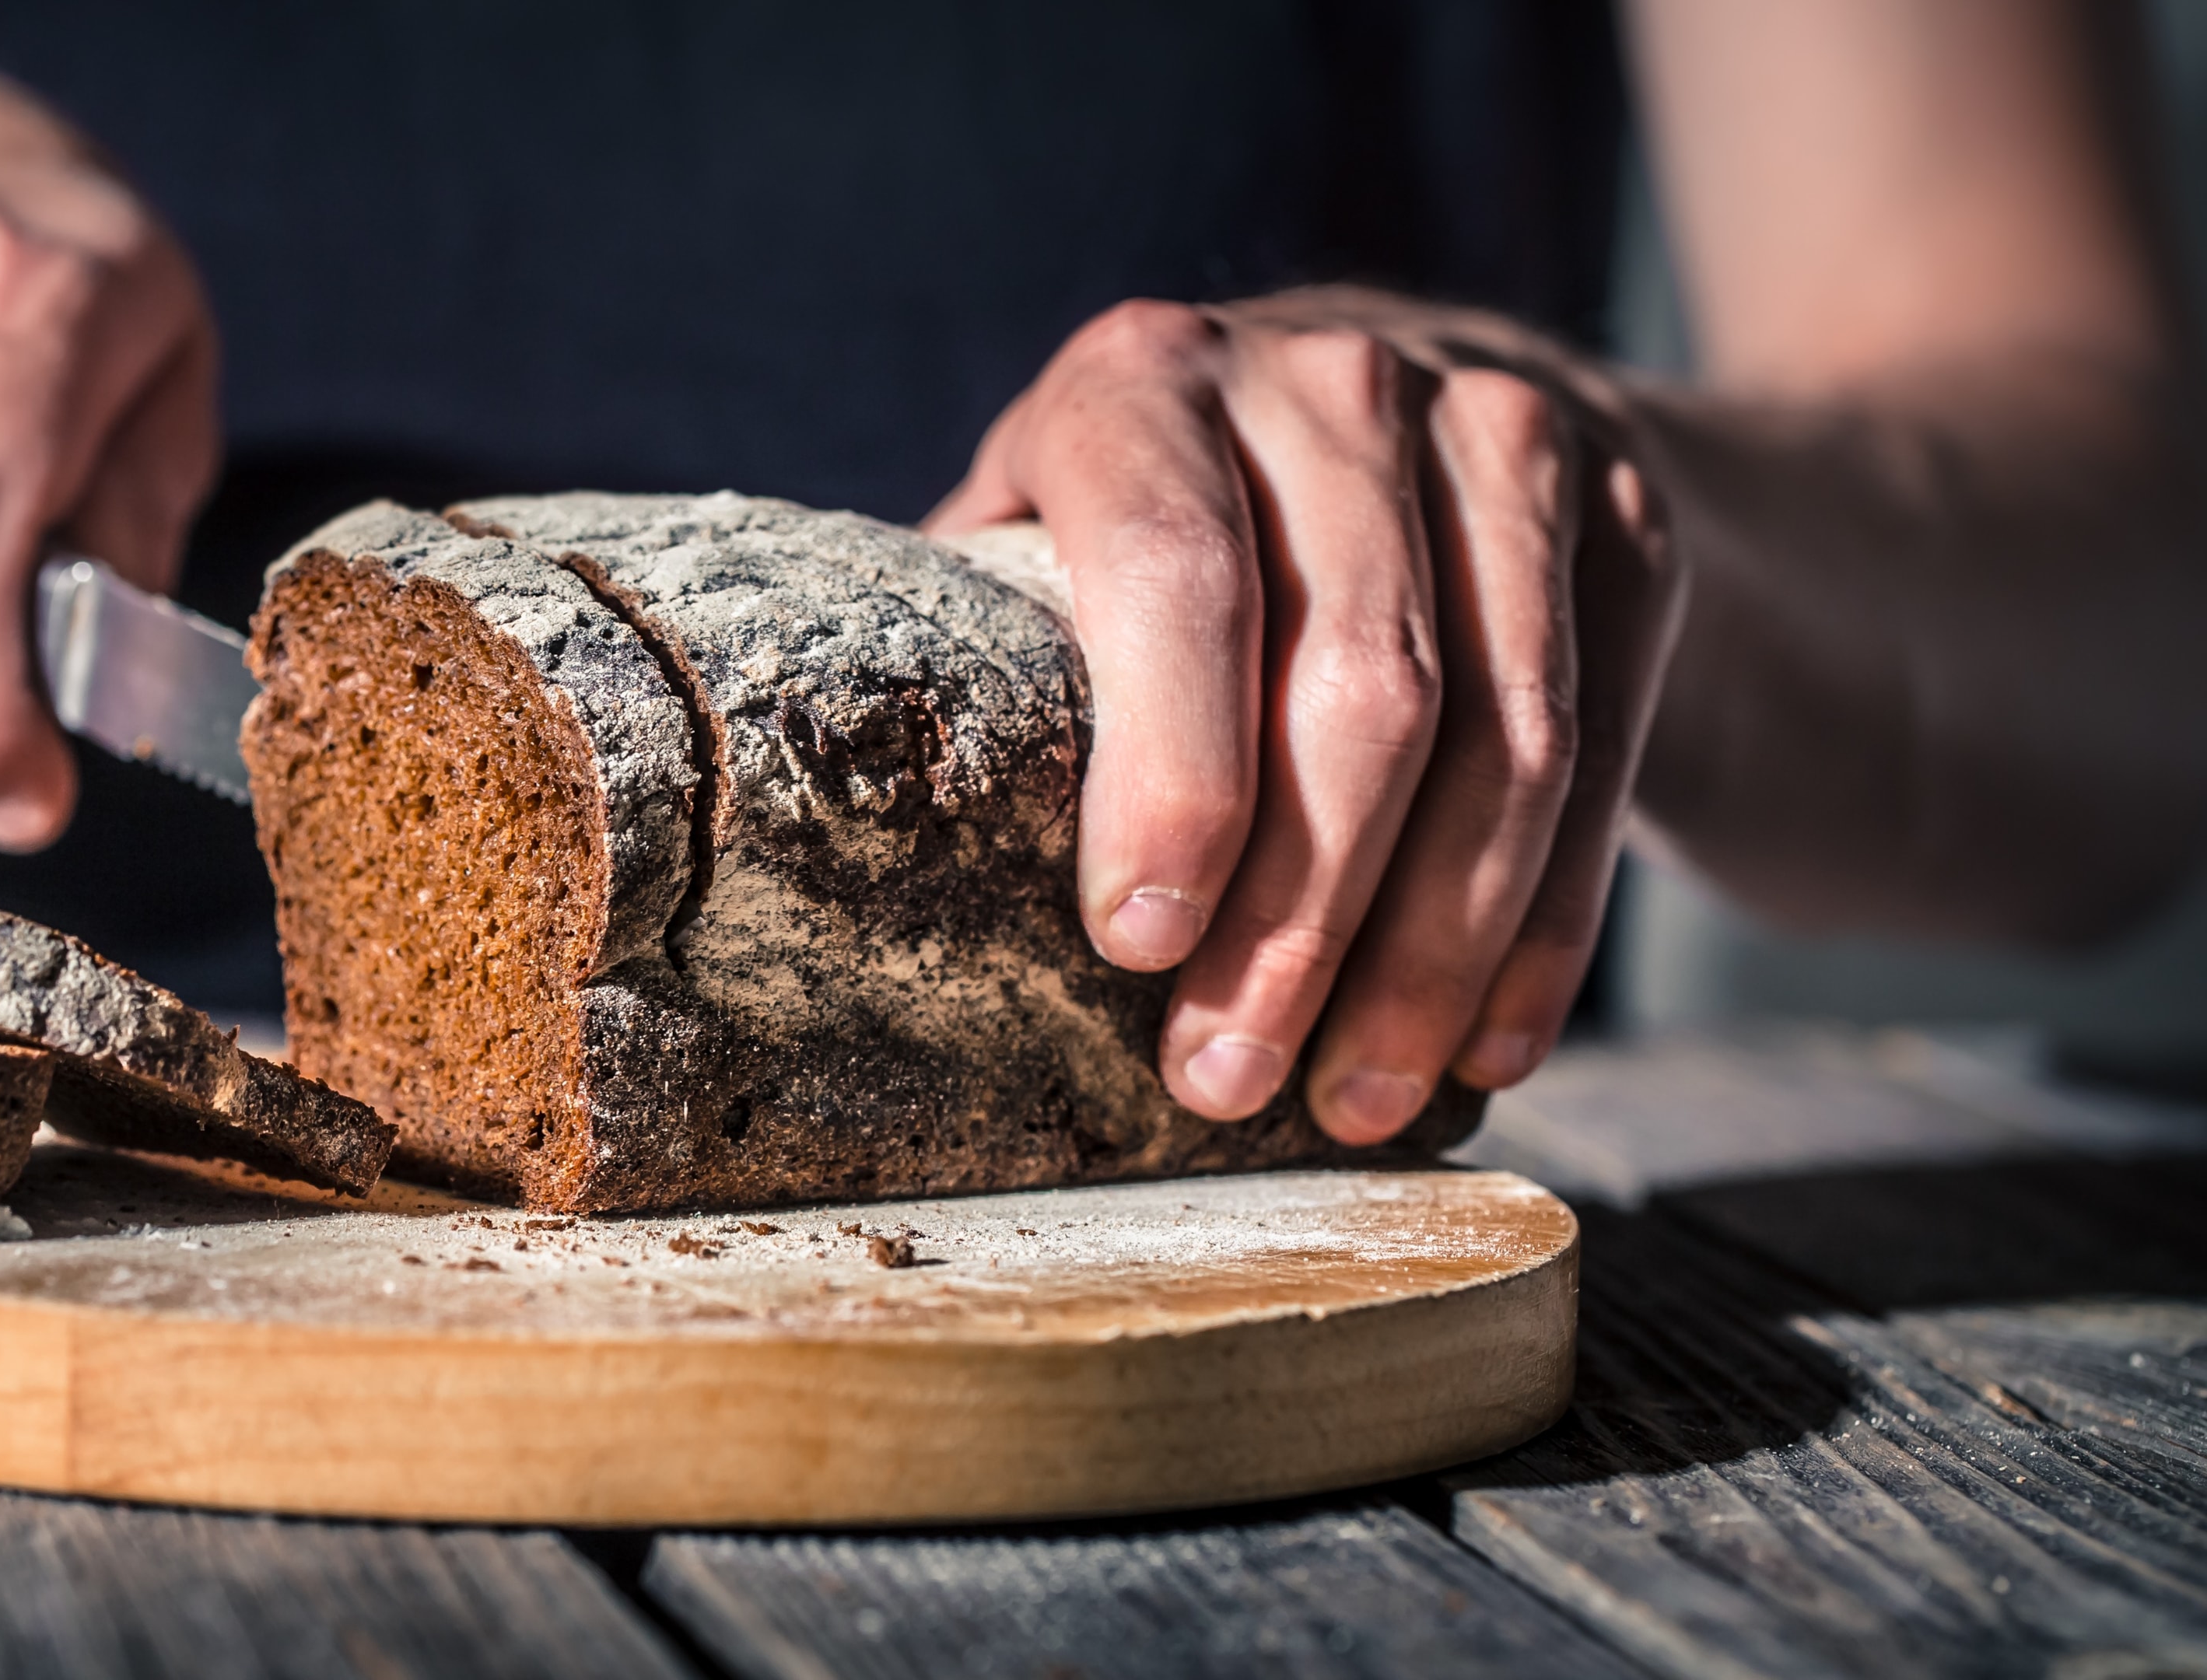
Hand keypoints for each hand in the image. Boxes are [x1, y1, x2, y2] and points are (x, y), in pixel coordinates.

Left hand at [925, 289, 1683, 1139]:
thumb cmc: (1173, 524)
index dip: (1167, 775)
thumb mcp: (1057, 528)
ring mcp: (1502, 432)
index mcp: (1147, 377)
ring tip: (1355, 1099)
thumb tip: (878, 851)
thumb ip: (1000, 638)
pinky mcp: (1626, 521)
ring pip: (1500, 735)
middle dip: (1294, 916)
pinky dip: (1543, 927)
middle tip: (1226, 1078)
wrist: (1432, 410)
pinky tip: (1487, 1048)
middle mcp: (1333, 374)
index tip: (1135, 948)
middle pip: (1351, 681)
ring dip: (1426, 951)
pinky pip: (1603, 753)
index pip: (1171, 571)